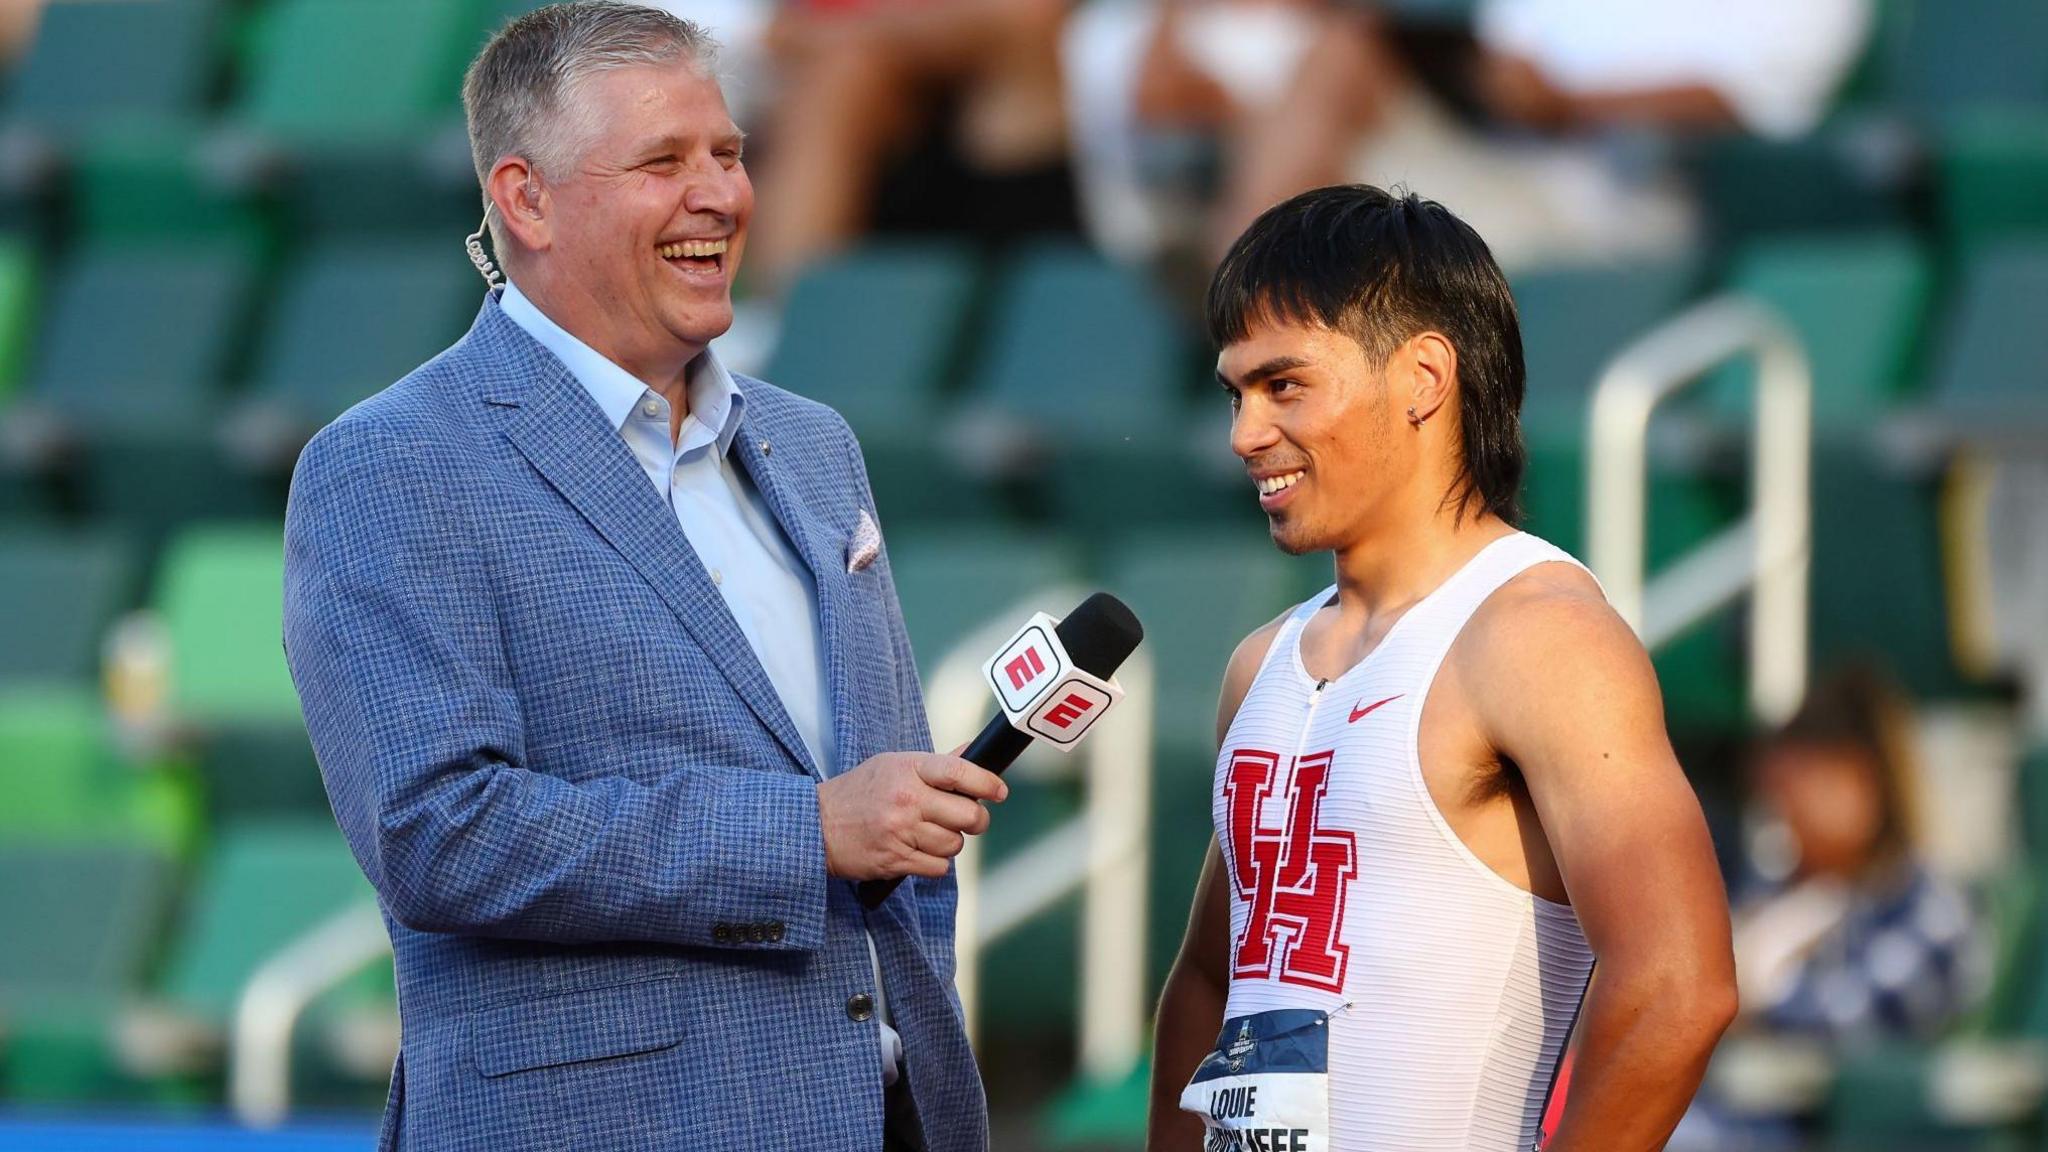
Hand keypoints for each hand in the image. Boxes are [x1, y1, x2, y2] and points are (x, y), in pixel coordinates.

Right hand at [818, 751, 1007, 880]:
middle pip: (968, 815)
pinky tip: (918, 851)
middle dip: (977, 820)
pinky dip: (935, 863)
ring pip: (954, 844)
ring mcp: (900, 831)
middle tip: (971, 820)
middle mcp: (906, 799)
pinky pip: (938, 868)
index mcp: (907, 768)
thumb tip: (974, 752)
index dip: (987, 783)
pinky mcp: (895, 860)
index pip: (959, 772)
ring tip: (931, 835)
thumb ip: (935, 764)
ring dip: (950, 843)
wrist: (815, 825)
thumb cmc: (858, 792)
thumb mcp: (892, 765)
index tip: (999, 791)